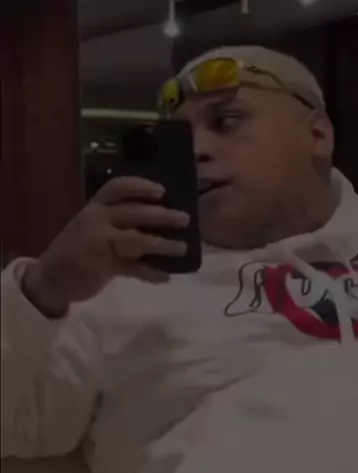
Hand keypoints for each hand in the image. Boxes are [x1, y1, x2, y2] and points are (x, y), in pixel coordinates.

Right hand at [22, 177, 189, 316]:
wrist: (48, 278)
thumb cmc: (75, 250)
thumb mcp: (89, 227)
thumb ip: (115, 222)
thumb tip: (155, 220)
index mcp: (94, 208)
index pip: (117, 188)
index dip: (140, 186)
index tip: (162, 190)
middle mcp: (97, 221)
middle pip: (134, 213)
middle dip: (162, 215)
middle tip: (185, 219)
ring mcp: (100, 244)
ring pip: (138, 240)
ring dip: (163, 245)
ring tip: (183, 248)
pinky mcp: (103, 267)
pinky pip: (133, 268)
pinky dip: (150, 272)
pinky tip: (165, 277)